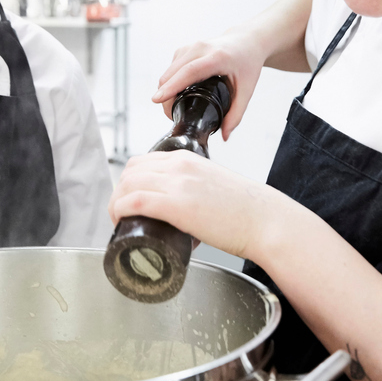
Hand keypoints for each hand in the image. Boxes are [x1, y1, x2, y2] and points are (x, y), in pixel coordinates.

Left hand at [108, 150, 294, 259]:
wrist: (265, 221)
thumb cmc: (245, 210)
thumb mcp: (214, 186)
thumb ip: (197, 189)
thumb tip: (186, 207)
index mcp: (187, 158)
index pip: (143, 162)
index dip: (129, 182)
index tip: (128, 199)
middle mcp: (179, 166)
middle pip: (130, 171)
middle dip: (119, 192)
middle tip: (121, 213)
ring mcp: (178, 184)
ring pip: (127, 184)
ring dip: (116, 202)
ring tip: (119, 220)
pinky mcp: (178, 205)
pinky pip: (136, 200)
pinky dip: (120, 209)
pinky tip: (120, 219)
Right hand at [152, 31, 266, 140]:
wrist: (247, 41)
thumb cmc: (248, 63)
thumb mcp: (247, 90)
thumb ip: (236, 114)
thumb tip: (224, 136)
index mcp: (217, 57)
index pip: (189, 72)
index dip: (172, 86)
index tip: (157, 99)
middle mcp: (201, 48)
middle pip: (173, 72)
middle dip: (165, 94)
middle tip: (169, 116)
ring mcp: (191, 46)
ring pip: (169, 70)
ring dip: (165, 88)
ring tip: (174, 108)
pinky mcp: (185, 48)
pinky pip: (171, 67)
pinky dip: (169, 81)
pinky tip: (177, 92)